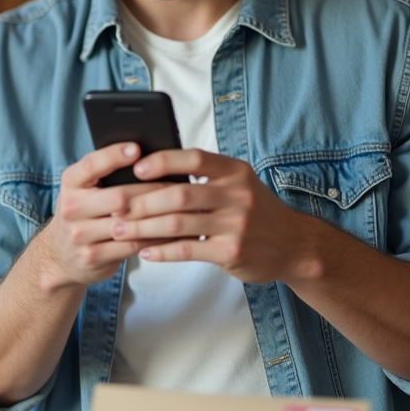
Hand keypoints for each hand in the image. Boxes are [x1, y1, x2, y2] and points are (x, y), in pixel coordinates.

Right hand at [35, 143, 167, 288]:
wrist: (60, 256)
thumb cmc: (84, 214)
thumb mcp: (84, 190)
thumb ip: (106, 175)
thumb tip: (150, 158)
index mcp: (70, 183)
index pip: (92, 165)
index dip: (114, 155)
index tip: (137, 148)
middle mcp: (71, 207)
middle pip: (118, 196)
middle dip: (153, 190)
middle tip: (180, 185)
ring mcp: (80, 234)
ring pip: (129, 223)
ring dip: (159, 217)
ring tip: (183, 209)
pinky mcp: (92, 256)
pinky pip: (132, 245)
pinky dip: (156, 239)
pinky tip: (173, 232)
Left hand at [110, 149, 322, 284]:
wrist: (293, 245)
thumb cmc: (254, 211)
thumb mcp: (238, 184)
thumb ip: (205, 177)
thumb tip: (152, 170)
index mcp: (235, 171)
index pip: (194, 159)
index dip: (162, 162)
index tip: (135, 168)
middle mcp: (237, 194)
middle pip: (180, 194)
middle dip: (143, 201)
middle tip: (115, 208)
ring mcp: (236, 224)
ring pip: (179, 224)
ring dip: (145, 228)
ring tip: (121, 231)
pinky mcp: (232, 252)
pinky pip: (188, 250)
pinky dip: (163, 251)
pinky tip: (146, 252)